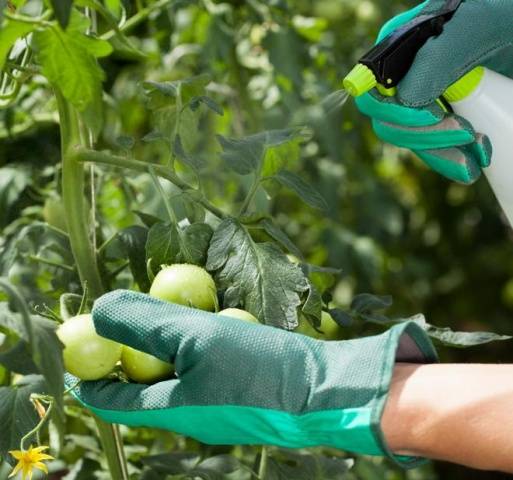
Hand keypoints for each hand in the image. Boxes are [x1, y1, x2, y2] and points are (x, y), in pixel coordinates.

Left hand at [67, 290, 436, 467]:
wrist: (322, 388)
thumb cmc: (259, 368)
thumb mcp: (196, 337)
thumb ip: (145, 323)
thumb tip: (97, 309)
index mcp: (170, 409)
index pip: (112, 400)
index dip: (89, 376)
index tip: (76, 351)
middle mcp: (189, 411)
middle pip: (141, 382)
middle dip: (127, 350)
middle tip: (122, 316)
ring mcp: (214, 400)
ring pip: (174, 370)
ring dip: (164, 342)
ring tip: (162, 311)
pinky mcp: (237, 386)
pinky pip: (203, 363)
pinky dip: (194, 341)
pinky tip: (205, 318)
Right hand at [355, 0, 512, 183]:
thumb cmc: (508, 16)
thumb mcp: (479, 26)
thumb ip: (438, 56)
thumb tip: (404, 98)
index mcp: (402, 43)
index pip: (371, 85)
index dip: (391, 108)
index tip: (434, 115)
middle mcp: (405, 72)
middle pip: (386, 119)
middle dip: (424, 134)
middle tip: (465, 133)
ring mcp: (424, 97)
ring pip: (408, 139)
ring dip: (441, 153)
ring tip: (481, 150)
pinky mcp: (442, 118)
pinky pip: (430, 149)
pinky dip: (449, 161)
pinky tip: (471, 164)